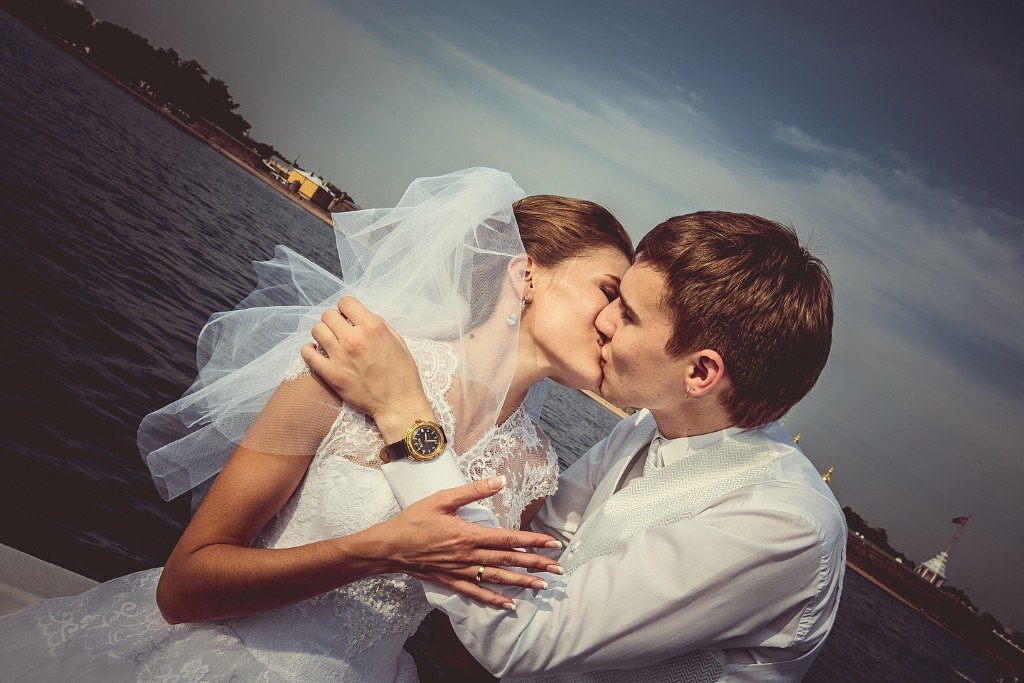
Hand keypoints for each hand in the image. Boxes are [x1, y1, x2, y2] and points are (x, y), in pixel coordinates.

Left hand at [302, 297, 432, 441]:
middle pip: (328, 315)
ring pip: (317, 330)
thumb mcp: (398, 341)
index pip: (346, 302)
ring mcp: (340, 356)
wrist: (398, 404)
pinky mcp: (330, 374)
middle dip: (333, 320)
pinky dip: (309, 350)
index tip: (348, 317)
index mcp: (373, 327)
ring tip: (329, 342)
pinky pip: (307, 353)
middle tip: (339, 331)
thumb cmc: (402, 374)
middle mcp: (354, 339)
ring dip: (322, 333)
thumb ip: (379, 325)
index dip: (346, 309)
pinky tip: (317, 353)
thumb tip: (362, 317)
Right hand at [376, 477, 562, 607]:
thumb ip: (473, 490)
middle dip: (535, 564)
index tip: (552, 544)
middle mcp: (468, 556)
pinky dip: (495, 600)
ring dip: (521, 582)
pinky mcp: (451, 581)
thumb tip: (500, 480)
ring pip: (497, 578)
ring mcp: (460, 571)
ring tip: (542, 586)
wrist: (388, 547)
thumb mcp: (442, 499)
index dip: (532, 541)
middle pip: (508, 560)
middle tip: (558, 568)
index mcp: (469, 534)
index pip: (508, 538)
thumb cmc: (414, 520)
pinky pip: (477, 593)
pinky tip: (510, 605)